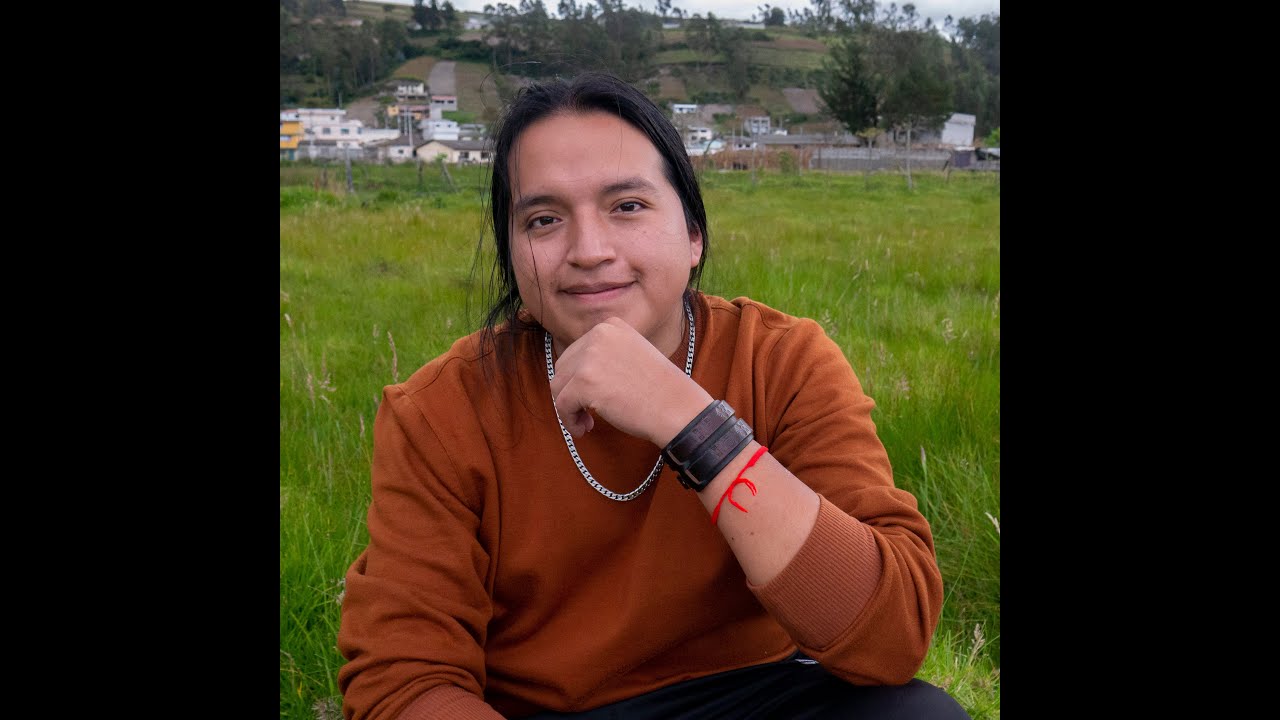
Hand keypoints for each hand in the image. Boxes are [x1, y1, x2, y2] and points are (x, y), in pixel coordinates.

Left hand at [549, 317, 713, 445]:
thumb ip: (602, 356)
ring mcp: (590, 357)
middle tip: (588, 414)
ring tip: (587, 422)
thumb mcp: (630, 355)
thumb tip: (566, 375)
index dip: (578, 379)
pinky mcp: (584, 381)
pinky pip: (562, 405)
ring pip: (558, 386)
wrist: (677, 408)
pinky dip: (569, 421)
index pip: (576, 353)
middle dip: (571, 393)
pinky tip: (585, 429)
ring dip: (569, 408)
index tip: (594, 397)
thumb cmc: (657, 390)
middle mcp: (597, 335)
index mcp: (610, 326)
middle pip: (563, 368)